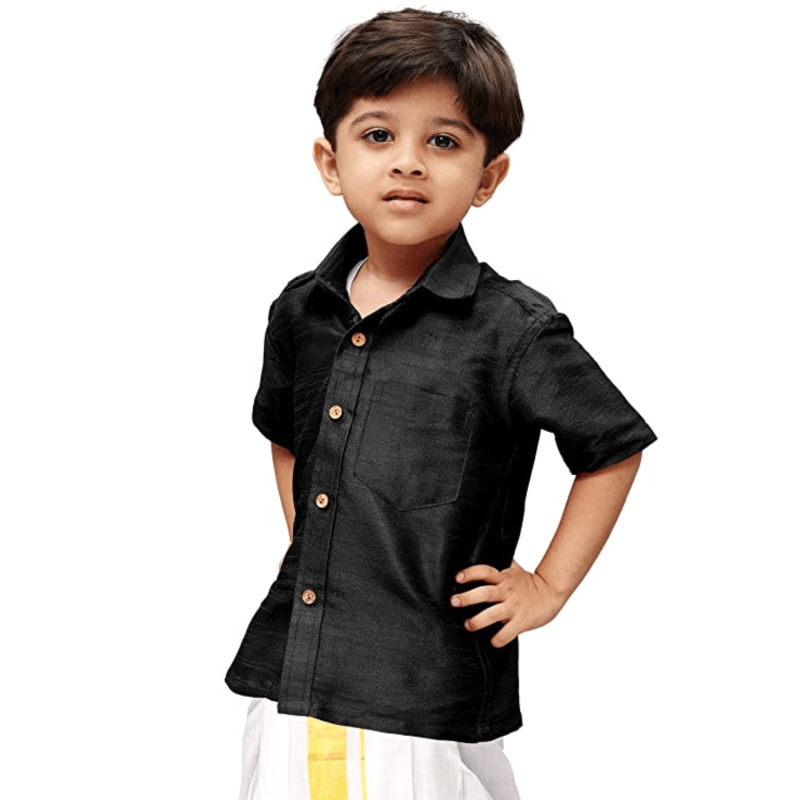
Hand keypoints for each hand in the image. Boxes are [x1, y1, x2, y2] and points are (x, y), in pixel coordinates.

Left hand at [451, 559, 565, 647]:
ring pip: (493, 614)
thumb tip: (487, 550)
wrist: (551, 594)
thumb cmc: (529, 583)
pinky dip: (499, 638)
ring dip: (478, 621)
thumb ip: (501, 564)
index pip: (485, 572)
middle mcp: (507, 592)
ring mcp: (514, 607)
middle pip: (485, 593)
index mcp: (504, 578)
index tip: (458, 577)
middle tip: (454, 601)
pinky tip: (492, 641)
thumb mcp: (514, 570)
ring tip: (468, 625)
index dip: (471, 573)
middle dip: (468, 598)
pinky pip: (509, 632)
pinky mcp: (522, 622)